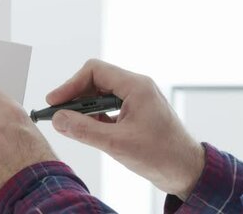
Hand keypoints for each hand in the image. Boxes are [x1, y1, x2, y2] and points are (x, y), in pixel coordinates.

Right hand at [47, 60, 204, 199]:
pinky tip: (89, 130)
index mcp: (136, 86)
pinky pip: (110, 105)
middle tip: (58, 114)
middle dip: (76, 96)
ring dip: (85, 107)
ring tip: (71, 124)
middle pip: (97, 80)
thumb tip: (58, 119)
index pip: (94, 71)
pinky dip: (96, 115)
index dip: (71, 85)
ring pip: (102, 93)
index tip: (54, 102)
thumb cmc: (160, 155)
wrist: (188, 171)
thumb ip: (84, 130)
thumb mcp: (117, 144)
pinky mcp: (137, 112)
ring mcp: (138, 99)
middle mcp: (137, 87)